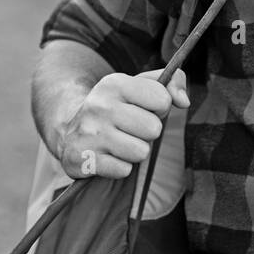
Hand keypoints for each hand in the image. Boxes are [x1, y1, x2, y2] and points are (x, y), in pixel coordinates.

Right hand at [57, 68, 188, 180]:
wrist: (69, 131)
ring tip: (120, 143)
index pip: (162, 99)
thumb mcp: (140, 86)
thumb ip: (172, 82)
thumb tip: (184, 101)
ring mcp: (89, 133)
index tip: (145, 108)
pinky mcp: (82, 159)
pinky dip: (120, 167)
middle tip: (131, 129)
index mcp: (115, 83)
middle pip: (154, 128)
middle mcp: (99, 106)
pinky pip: (123, 170)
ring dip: (135, 151)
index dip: (160, 107)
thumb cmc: (117, 107)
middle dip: (148, 132)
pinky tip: (108, 156)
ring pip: (141, 152)